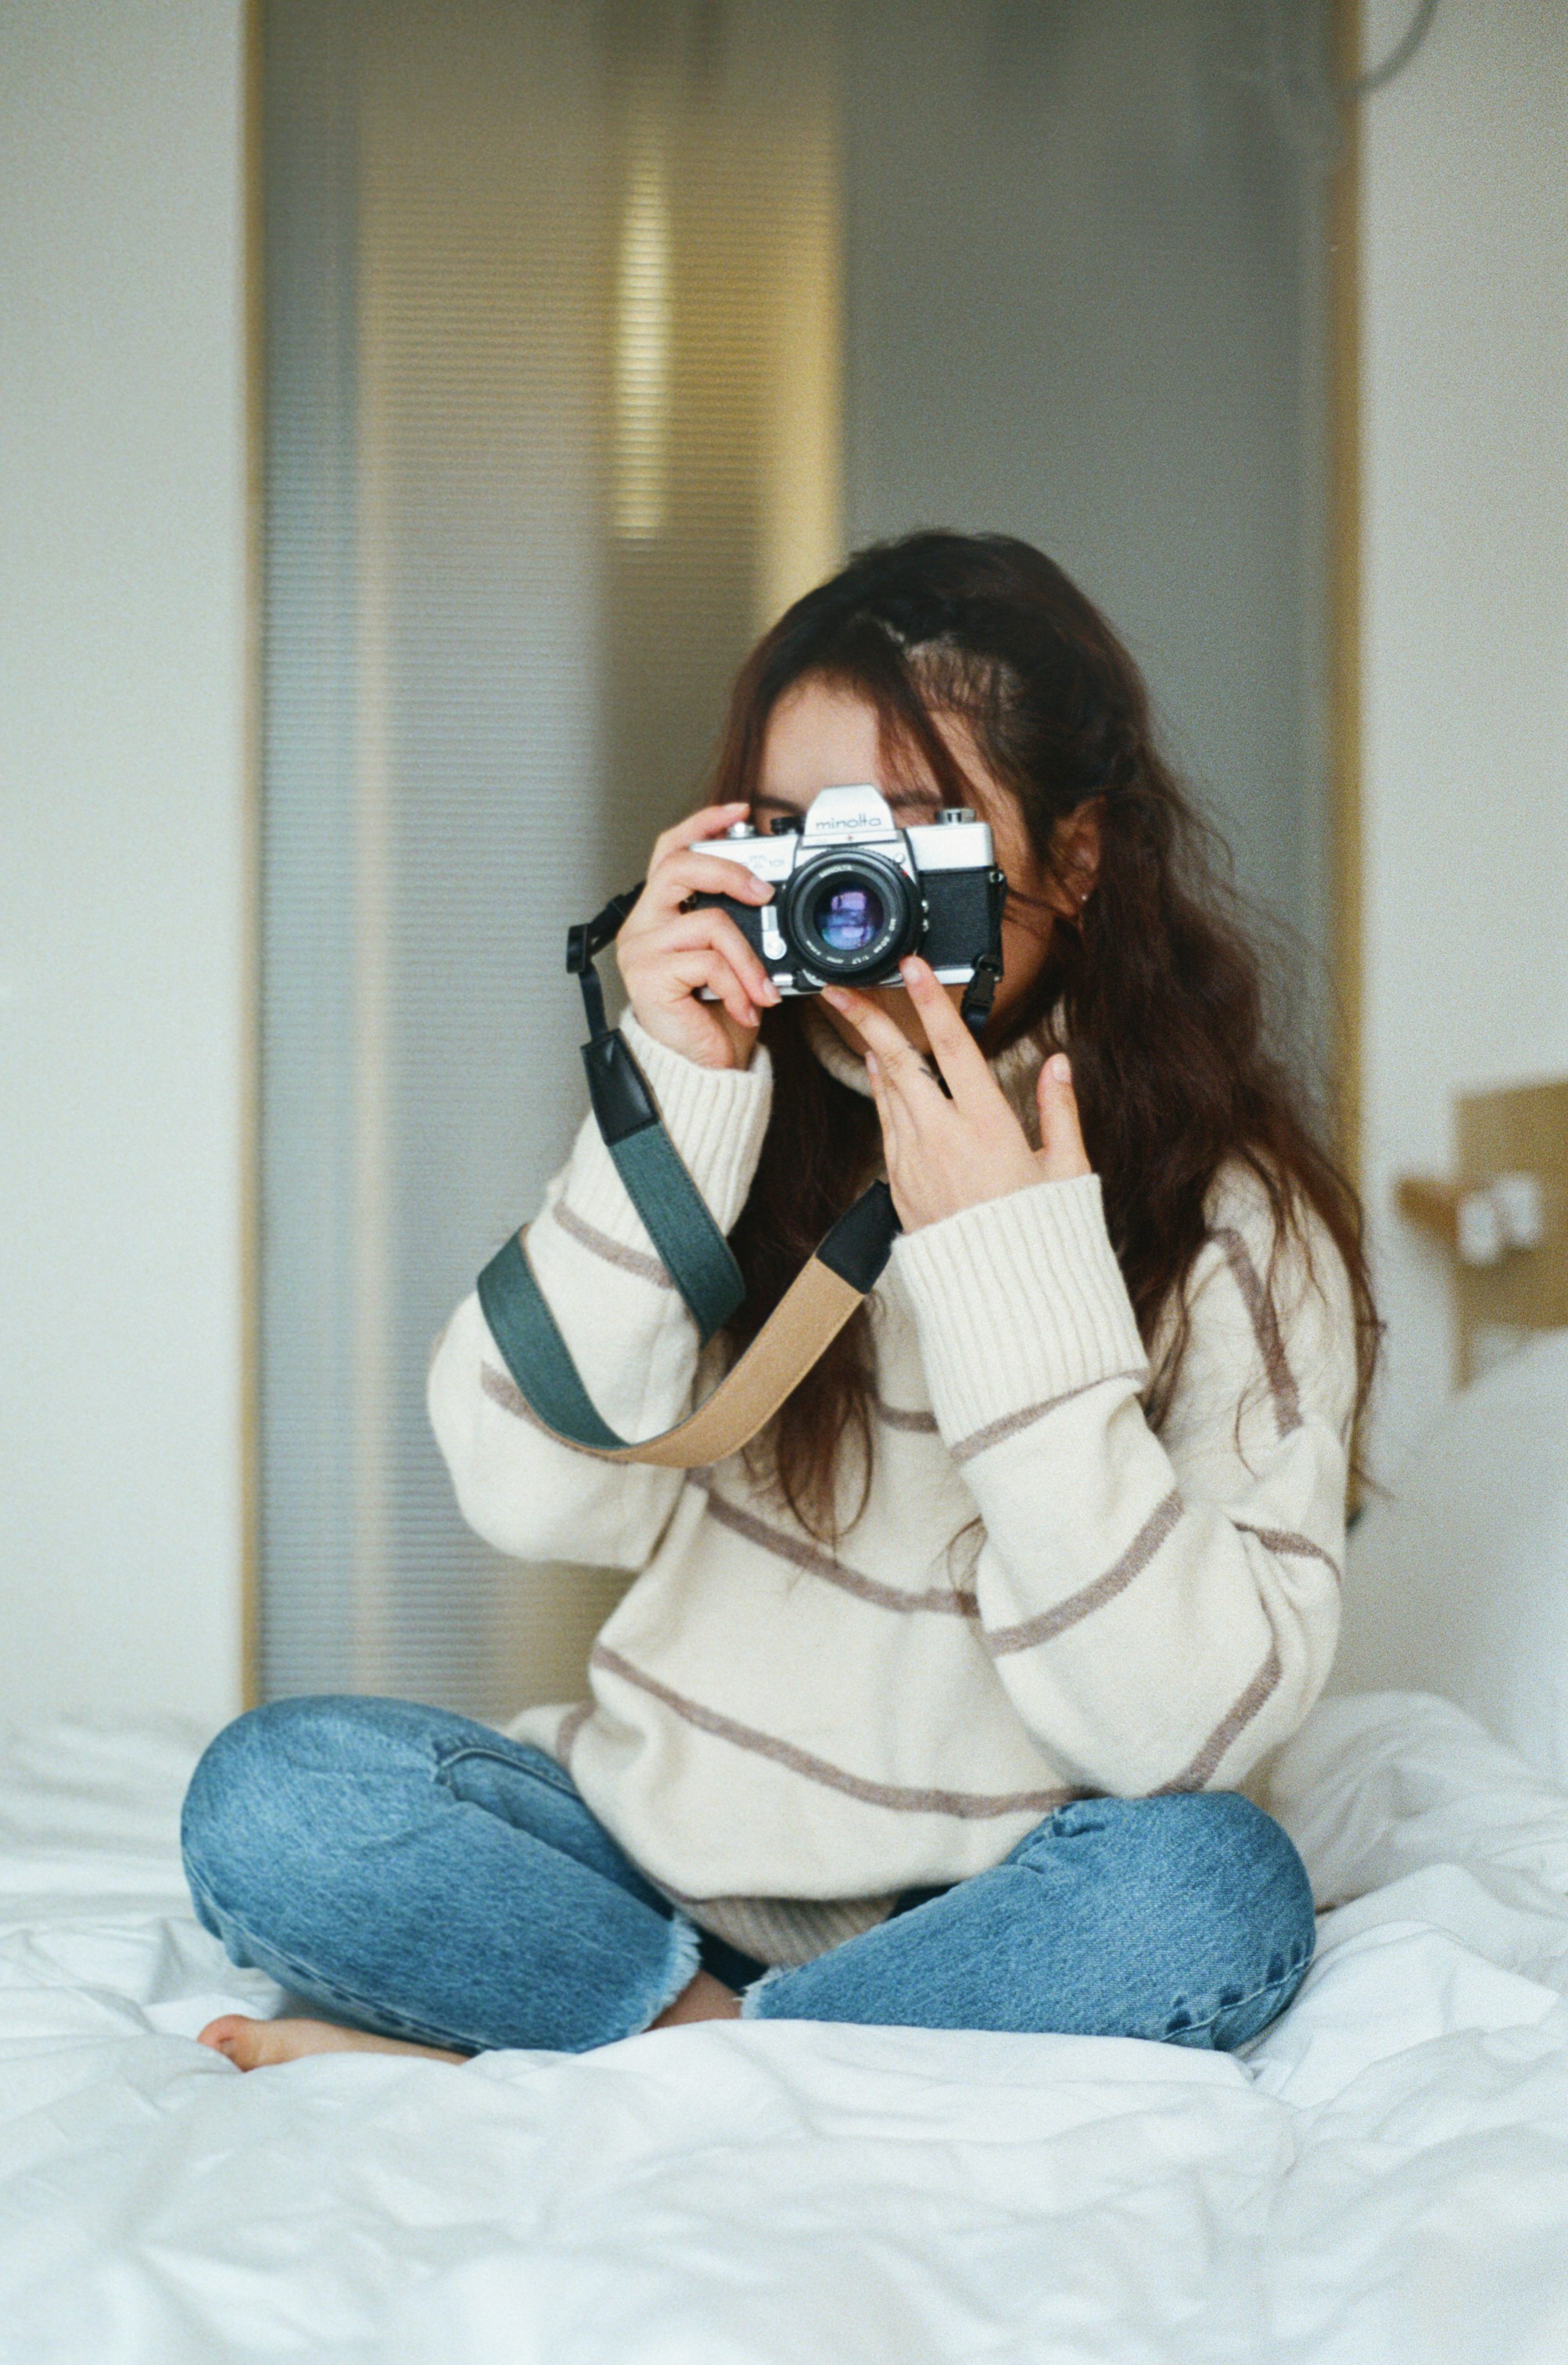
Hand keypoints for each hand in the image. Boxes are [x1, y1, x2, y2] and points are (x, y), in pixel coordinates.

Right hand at [616, 803, 780, 1069]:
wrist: (704, 1068)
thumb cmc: (715, 1015)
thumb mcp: (733, 958)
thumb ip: (738, 923)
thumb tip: (770, 895)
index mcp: (661, 913)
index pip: (671, 850)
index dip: (702, 825)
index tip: (739, 811)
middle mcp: (643, 925)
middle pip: (678, 867)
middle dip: (729, 871)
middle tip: (764, 893)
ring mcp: (641, 950)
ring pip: (708, 922)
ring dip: (749, 958)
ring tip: (762, 989)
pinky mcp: (647, 977)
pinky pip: (707, 962)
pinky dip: (738, 985)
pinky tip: (745, 1007)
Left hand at [820, 957, 1090, 1231]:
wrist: (998, 1293)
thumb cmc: (1038, 1233)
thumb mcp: (1068, 1169)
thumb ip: (1061, 1111)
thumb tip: (1059, 1065)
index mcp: (988, 1127)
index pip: (953, 1049)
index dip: (931, 1003)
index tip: (913, 968)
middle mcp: (942, 1139)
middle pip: (897, 1064)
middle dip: (866, 1020)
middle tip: (841, 989)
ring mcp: (914, 1162)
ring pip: (886, 1093)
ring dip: (873, 1053)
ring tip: (858, 1019)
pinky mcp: (899, 1185)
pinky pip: (886, 1127)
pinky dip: (881, 1094)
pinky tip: (879, 1076)